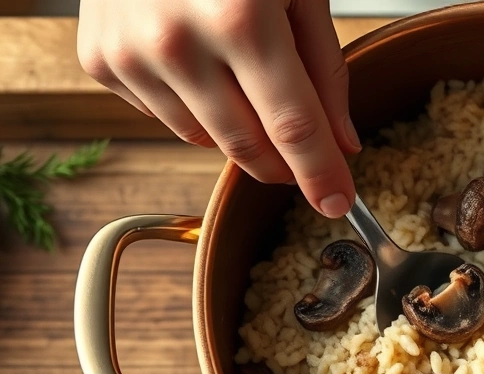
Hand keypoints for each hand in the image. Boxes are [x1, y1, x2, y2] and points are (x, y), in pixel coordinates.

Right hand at [77, 0, 358, 217]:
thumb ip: (323, 68)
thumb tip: (341, 141)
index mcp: (240, 17)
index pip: (292, 126)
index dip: (320, 173)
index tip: (338, 203)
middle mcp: (176, 42)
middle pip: (248, 146)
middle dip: (286, 165)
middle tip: (308, 162)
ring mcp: (129, 54)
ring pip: (206, 140)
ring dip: (242, 132)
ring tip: (249, 82)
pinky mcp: (101, 61)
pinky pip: (166, 116)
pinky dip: (196, 107)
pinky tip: (202, 65)